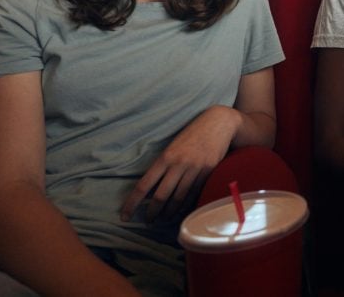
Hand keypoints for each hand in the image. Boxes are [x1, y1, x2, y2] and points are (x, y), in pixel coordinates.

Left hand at [120, 106, 238, 222]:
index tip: (124, 215)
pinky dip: (186, 204)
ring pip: (178, 198)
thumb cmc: (193, 133)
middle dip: (152, 212)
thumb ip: (164, 163)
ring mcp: (195, 168)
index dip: (132, 202)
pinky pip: (194, 193)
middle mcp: (179, 164)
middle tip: (148, 221)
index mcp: (165, 156)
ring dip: (169, 211)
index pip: (144, 185)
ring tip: (164, 218)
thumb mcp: (173, 145)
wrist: (219, 122)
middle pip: (161, 196)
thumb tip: (153, 186)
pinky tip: (181, 210)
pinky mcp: (208, 171)